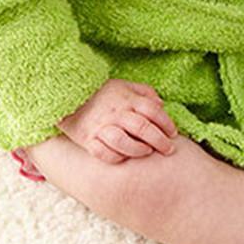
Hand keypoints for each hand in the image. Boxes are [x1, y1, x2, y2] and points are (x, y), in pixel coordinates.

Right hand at [57, 78, 178, 163]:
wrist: (69, 96)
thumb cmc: (100, 92)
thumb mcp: (123, 85)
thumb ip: (143, 92)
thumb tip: (161, 103)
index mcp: (127, 98)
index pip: (152, 110)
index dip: (166, 123)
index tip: (173, 133)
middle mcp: (116, 113)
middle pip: (142, 128)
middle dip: (160, 141)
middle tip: (169, 149)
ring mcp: (101, 126)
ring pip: (123, 141)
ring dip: (138, 149)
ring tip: (147, 152)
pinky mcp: (87, 139)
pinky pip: (102, 152)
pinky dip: (114, 157)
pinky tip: (123, 158)